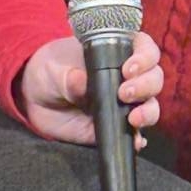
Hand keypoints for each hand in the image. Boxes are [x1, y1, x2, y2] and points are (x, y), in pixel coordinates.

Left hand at [15, 31, 162, 147]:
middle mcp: (128, 77)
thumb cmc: (51, 70)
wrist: (36, 98)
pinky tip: (136, 141)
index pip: (145, 49)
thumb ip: (68, 76)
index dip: (144, 57)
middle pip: (154, 79)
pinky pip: (135, 134)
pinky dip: (139, 139)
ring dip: (148, 112)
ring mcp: (125, 104)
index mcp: (118, 52)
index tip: (128, 69)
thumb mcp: (55, 68)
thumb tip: (81, 83)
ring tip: (133, 118)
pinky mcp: (116, 126)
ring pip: (151, 106)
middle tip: (124, 93)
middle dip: (145, 86)